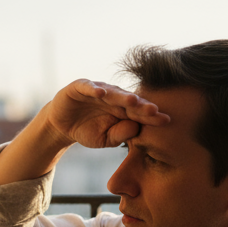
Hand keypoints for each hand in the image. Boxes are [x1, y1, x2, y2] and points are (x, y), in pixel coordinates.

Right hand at [43, 79, 170, 149]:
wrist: (62, 125)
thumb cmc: (86, 131)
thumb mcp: (104, 139)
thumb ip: (119, 135)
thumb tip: (136, 128)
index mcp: (122, 110)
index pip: (139, 112)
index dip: (151, 116)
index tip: (165, 121)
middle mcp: (113, 97)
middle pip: (129, 101)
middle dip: (141, 105)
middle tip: (154, 110)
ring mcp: (97, 90)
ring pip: (112, 92)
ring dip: (121, 96)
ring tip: (132, 101)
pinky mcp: (80, 87)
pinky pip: (88, 87)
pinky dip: (94, 89)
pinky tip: (101, 93)